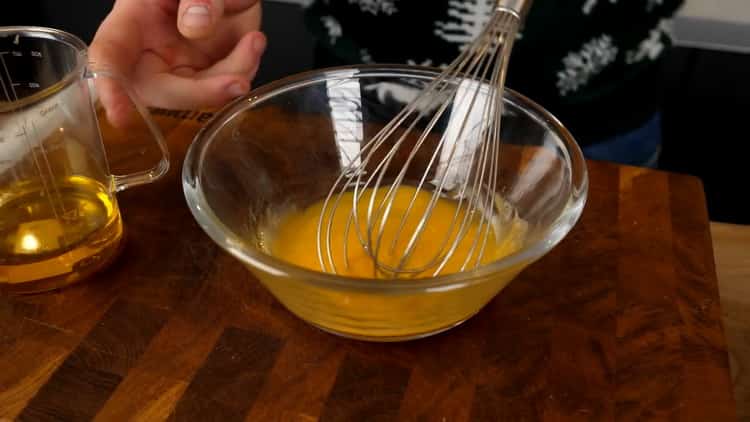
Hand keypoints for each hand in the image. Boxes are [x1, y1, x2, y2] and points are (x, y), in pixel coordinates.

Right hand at [89, 0, 264, 125]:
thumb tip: (195, 26)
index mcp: (130, 22)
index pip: (110, 57)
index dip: (111, 89)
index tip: (120, 116)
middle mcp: (150, 53)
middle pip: (162, 91)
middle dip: (201, 93)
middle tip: (237, 82)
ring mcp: (180, 68)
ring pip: (200, 95)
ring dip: (233, 77)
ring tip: (253, 41)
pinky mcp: (209, 76)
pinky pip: (225, 89)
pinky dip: (245, 71)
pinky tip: (252, 43)